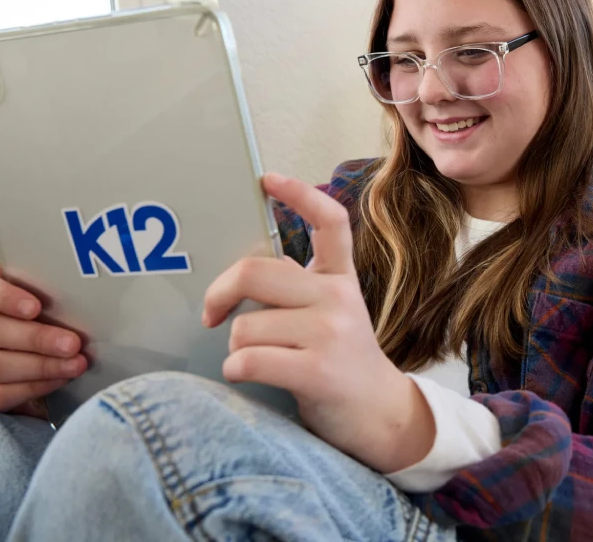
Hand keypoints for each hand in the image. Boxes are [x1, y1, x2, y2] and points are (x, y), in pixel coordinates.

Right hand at [0, 265, 86, 414]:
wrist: (31, 370)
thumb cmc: (38, 326)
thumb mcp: (42, 305)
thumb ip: (45, 291)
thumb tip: (69, 278)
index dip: (4, 296)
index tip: (36, 307)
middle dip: (36, 337)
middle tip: (73, 343)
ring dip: (41, 365)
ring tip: (75, 364)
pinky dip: (35, 387)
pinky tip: (60, 379)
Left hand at [203, 173, 434, 472]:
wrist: (379, 414)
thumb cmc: (340, 361)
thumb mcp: (332, 313)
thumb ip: (299, 288)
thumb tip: (245, 273)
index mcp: (340, 279)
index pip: (329, 222)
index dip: (298, 194)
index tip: (268, 179)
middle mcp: (338, 298)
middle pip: (254, 273)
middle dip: (220, 294)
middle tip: (213, 314)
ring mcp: (331, 333)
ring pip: (244, 327)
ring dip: (237, 349)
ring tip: (261, 361)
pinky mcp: (318, 371)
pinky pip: (248, 360)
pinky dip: (236, 371)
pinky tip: (250, 376)